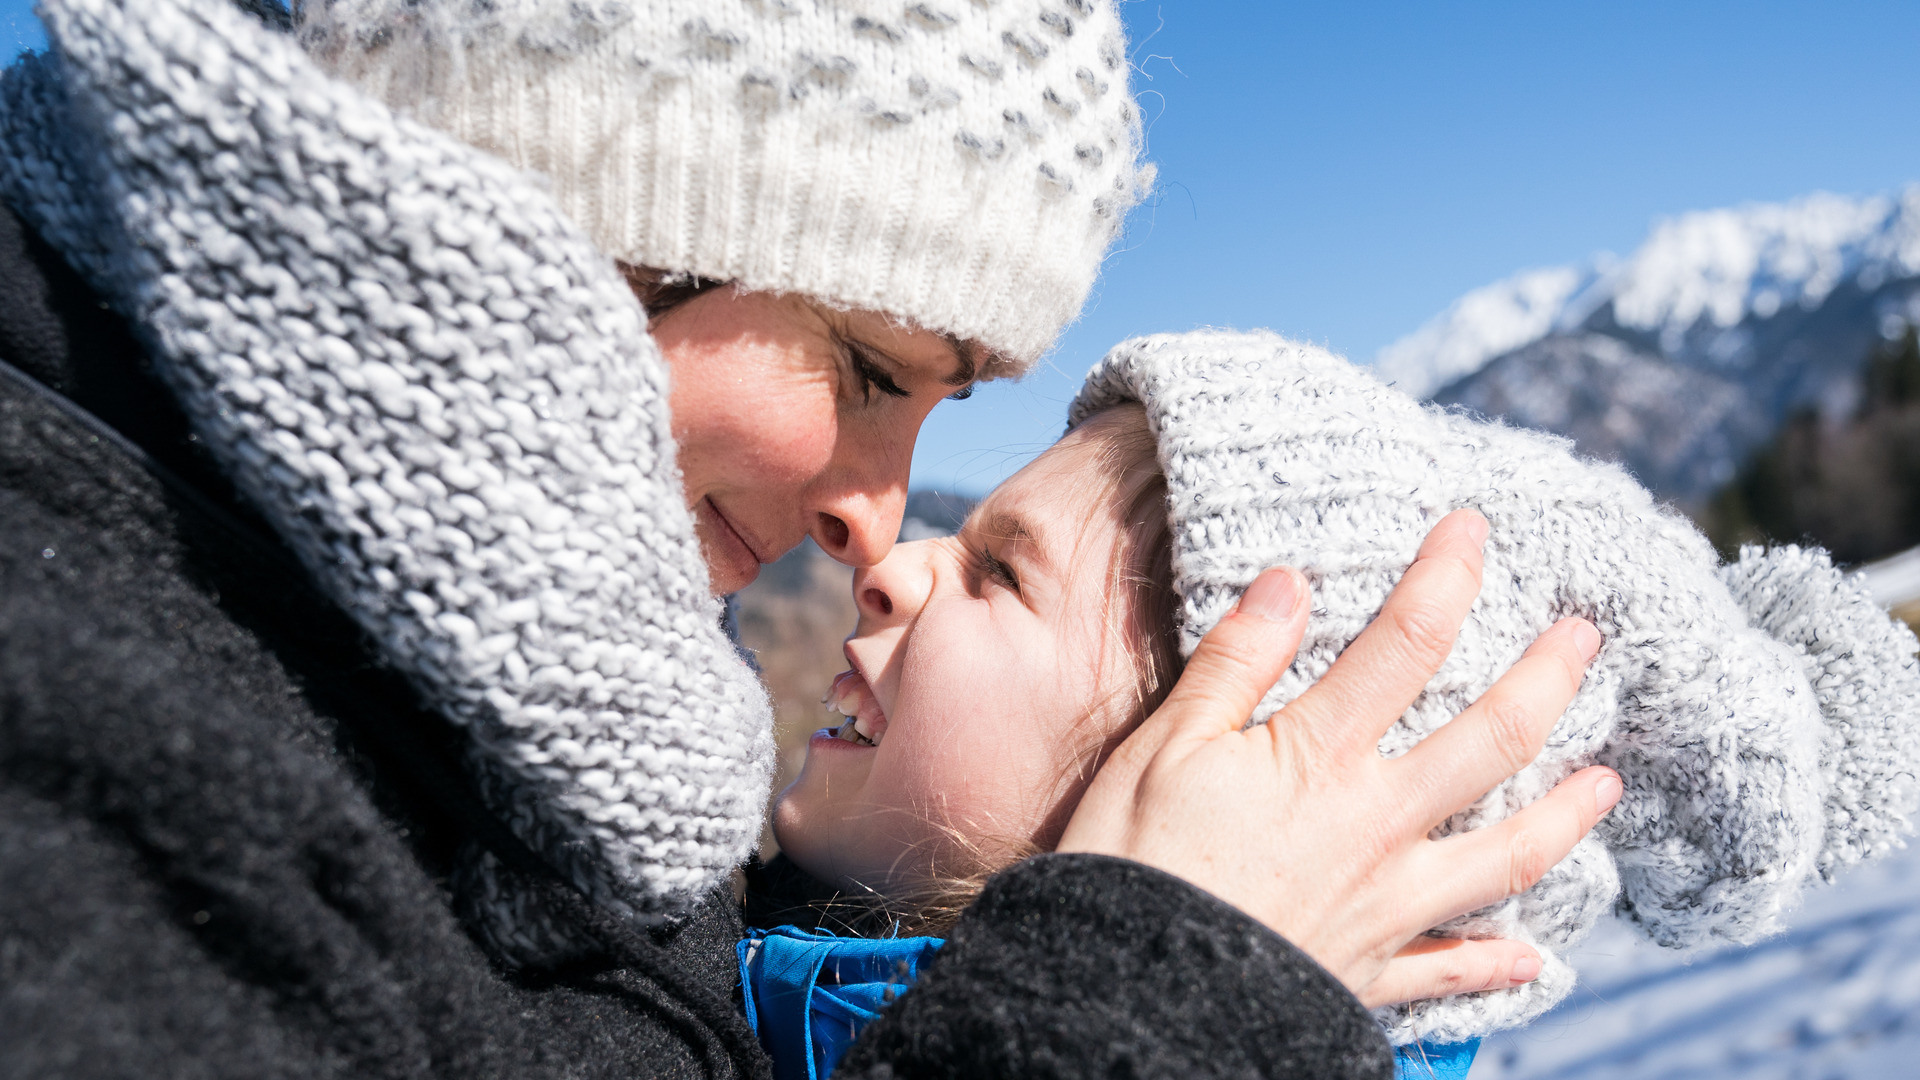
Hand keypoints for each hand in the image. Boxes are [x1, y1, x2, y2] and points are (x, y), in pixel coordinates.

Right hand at [1057, 509, 1620, 996]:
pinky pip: (1455, 971)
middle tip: (1587, 638)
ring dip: (1566, 815)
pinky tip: (1534, 959)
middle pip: (1491, 740)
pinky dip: (1499, 964)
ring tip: (1608, 784)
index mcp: (1321, 756)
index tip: (1475, 528)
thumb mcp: (1165, 745)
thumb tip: (1291, 580)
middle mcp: (1378, 824)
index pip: (1406, 644)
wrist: (1134, 999)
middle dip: (1548, 682)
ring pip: (1508, 854)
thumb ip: (1235, 663)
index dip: (1447, 576)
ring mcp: (1388, 904)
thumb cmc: (1132, 862)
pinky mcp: (1373, 972)